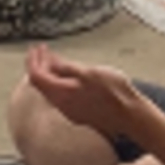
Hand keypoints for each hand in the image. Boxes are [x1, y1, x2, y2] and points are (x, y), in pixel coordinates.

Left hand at [23, 44, 148, 143]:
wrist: (130, 116)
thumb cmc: (114, 94)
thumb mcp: (89, 72)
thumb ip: (67, 68)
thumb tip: (51, 63)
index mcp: (61, 93)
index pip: (36, 76)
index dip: (34, 60)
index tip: (37, 48)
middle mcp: (62, 105)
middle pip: (41, 84)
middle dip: (40, 65)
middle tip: (44, 52)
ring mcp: (70, 112)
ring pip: (51, 91)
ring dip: (50, 74)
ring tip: (55, 61)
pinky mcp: (79, 114)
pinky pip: (61, 96)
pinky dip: (59, 83)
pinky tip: (68, 76)